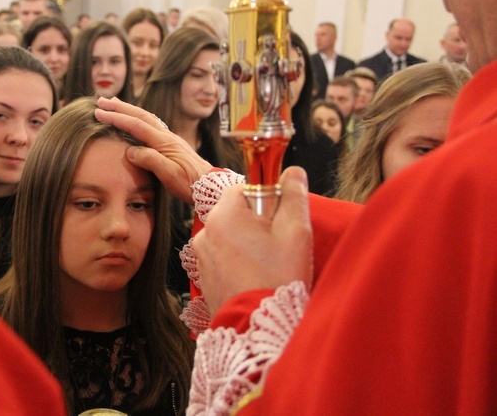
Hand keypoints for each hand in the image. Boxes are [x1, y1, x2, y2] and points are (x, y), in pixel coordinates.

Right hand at [94, 97, 211, 203]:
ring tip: (114, 104)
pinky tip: (135, 120)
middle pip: (140, 115)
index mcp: (164, 141)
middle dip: (120, 107)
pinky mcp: (171, 144)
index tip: (99, 113)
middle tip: (101, 101)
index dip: (117, 118)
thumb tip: (130, 150)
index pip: (136, 125)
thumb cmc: (190, 183)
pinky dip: (138, 118)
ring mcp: (169, 138)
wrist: (210, 186)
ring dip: (129, 110)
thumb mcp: (169, 174)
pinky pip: (151, 125)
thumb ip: (150, 160)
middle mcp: (166, 136)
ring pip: (146, 118)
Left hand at [192, 167, 311, 313]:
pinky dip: (236, 263)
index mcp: (224, 214)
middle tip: (277, 246)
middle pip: (235, 213)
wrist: (257, 326)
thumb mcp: (296, 232)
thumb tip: (293, 172)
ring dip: (246, 244)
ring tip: (266, 266)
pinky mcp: (203, 276)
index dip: (265, 200)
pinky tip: (253, 278)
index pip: (242, 189)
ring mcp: (201, 255)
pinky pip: (222, 258)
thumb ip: (294, 196)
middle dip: (256, 224)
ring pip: (228, 236)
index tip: (279, 220)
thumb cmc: (278, 276)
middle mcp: (205, 231)